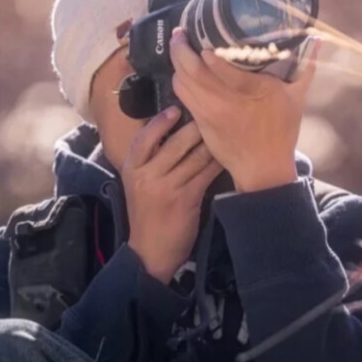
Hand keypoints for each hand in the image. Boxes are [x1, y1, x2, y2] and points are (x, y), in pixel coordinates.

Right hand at [121, 107, 221, 283]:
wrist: (150, 252)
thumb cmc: (148, 215)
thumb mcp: (139, 185)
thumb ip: (151, 162)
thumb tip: (175, 133)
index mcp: (132, 168)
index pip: (144, 138)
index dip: (160, 122)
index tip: (175, 109)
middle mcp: (147, 175)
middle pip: (176, 143)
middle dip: (197, 127)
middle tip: (215, 113)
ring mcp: (166, 187)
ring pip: (195, 156)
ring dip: (213, 142)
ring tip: (227, 130)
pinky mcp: (186, 199)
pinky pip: (206, 173)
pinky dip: (218, 162)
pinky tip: (229, 155)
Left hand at [169, 29, 319, 193]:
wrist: (264, 167)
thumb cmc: (282, 132)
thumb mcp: (297, 97)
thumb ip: (307, 65)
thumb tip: (318, 39)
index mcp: (252, 91)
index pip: (221, 66)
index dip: (206, 51)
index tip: (203, 38)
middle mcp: (226, 101)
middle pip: (192, 70)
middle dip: (180, 48)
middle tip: (181, 32)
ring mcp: (210, 112)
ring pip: (182, 82)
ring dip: (177, 62)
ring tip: (179, 47)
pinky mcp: (201, 123)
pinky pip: (182, 96)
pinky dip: (179, 80)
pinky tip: (182, 71)